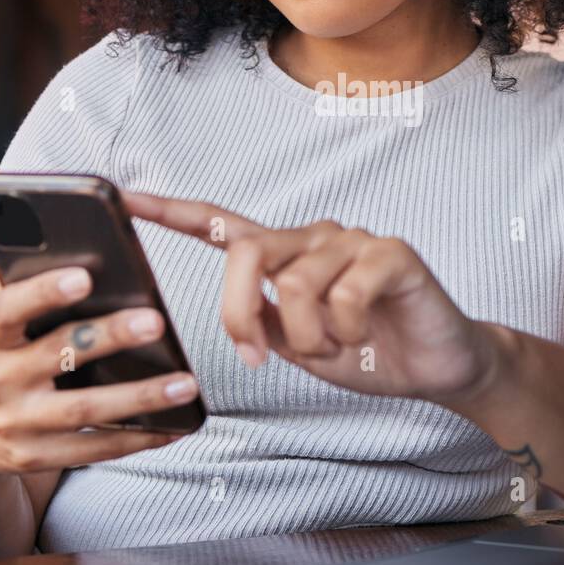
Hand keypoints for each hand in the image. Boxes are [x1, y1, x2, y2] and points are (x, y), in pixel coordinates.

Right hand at [0, 260, 200, 480]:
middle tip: (155, 320)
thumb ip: (11, 266)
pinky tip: (176, 424)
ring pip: (84, 410)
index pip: (8, 311)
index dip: (43, 293)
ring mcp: (17, 425)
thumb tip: (13, 196)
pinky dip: (137, 438)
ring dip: (139, 397)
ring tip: (187, 381)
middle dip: (109, 337)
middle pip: (59, 356)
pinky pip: (94, 449)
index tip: (84, 276)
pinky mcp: (37, 458)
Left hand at [121, 190, 503, 403]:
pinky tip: (365, 335)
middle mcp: (315, 237)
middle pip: (247, 256)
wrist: (438, 367)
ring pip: (294, 285)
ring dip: (310, 338)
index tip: (125, 197)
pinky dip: (347, 331)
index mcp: (287, 255)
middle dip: (240, 314)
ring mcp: (354, 240)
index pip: (224, 225)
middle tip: (258, 356)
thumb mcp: (300, 346)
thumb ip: (265, 324)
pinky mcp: (391, 253)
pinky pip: (344, 293)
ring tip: (337, 346)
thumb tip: (240, 322)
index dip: (173, 211)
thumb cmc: (369, 351)